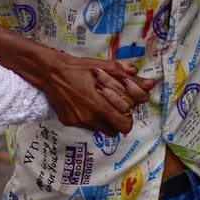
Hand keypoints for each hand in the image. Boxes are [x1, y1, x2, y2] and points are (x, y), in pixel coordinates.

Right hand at [36, 54, 153, 137]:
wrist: (50, 72)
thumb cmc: (78, 68)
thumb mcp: (104, 66)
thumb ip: (127, 76)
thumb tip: (149, 83)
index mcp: (100, 105)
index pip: (124, 126)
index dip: (127, 119)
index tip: (124, 111)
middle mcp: (89, 117)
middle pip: (113, 132)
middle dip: (116, 122)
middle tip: (112, 109)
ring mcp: (77, 121)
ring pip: (99, 130)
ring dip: (102, 121)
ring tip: (98, 106)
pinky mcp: (67, 121)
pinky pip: (84, 126)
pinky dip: (88, 118)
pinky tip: (83, 105)